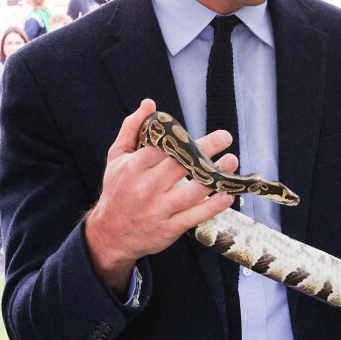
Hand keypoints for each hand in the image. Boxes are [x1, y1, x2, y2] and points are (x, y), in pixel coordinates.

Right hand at [85, 99, 236, 295]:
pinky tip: (227, 195)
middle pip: (180, 166)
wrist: (109, 235)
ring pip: (191, 192)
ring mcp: (158, 210)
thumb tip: (149, 104)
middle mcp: (146, 188)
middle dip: (205, 149)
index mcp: (134, 167)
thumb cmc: (117, 190)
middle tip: (225, 137)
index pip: (162, 148)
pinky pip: (194, 216)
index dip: (184, 138)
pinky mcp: (168, 229)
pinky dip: (213, 207)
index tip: (200, 129)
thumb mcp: (116, 157)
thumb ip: (131, 129)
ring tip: (230, 161)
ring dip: (214, 176)